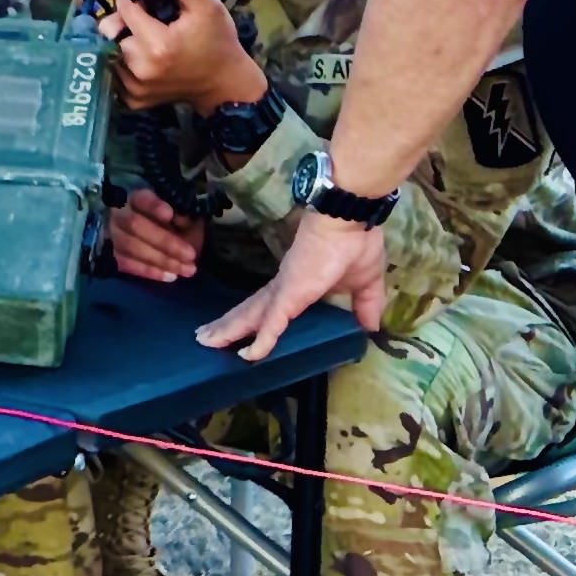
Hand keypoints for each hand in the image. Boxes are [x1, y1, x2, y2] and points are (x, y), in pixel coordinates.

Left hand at [98, 0, 264, 111]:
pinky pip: (114, 72)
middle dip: (123, 19)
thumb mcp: (208, 5)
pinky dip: (123, 60)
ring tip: (145, 35)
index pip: (125, 9)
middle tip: (143, 15)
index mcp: (158, 45)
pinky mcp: (133, 100)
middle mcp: (140, 68)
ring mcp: (135, 88)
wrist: (225, 84)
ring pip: (110, 51)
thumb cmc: (219, 41)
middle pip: (112, 32)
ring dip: (122, 39)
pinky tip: (143, 55)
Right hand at [107, 186, 205, 284]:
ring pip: (131, 247)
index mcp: (134, 198)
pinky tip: (170, 277)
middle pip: (135, 225)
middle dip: (165, 242)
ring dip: (161, 260)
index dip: (153, 206)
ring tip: (186, 270)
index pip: (140, 198)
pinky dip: (149, 271)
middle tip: (190, 255)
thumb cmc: (164, 222)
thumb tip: (183, 222)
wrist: (139, 237)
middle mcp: (118, 214)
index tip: (169, 214)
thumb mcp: (174, 213)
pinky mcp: (109, 255)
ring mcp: (110, 235)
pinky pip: (126, 264)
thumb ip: (180, 215)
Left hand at [200, 209, 389, 359]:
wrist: (349, 220)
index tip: (240, 331)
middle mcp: (284, 288)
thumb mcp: (366, 285)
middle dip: (229, 326)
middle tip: (204, 339)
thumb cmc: (355, 245)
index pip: (270, 307)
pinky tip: (249, 355)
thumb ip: (366, 306)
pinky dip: (262, 340)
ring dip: (229, 330)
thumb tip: (370, 328)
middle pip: (250, 311)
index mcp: (299, 286)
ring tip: (205, 341)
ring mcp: (284, 290)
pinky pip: (273, 321)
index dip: (255, 319)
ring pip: (251, 316)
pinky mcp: (290, 293)